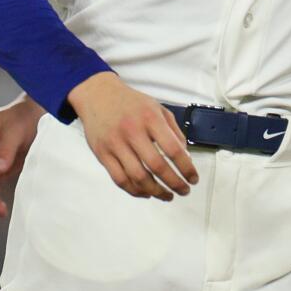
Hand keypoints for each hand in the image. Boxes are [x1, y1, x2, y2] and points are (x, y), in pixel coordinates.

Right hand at [65, 72, 198, 200]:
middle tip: (184, 191)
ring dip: (156, 191)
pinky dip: (135, 191)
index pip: (173, 149)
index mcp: (150, 118)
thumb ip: (174, 131)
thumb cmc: (130, 103)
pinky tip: (145, 192)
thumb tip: (185, 158)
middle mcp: (132, 131)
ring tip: (167, 195)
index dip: (187, 168)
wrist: (97, 95)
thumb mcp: (157, 108)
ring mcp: (114, 143)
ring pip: (137, 177)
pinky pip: (119, 179)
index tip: (193, 179)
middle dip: (174, 184)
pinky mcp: (102, 154)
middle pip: (156, 166)